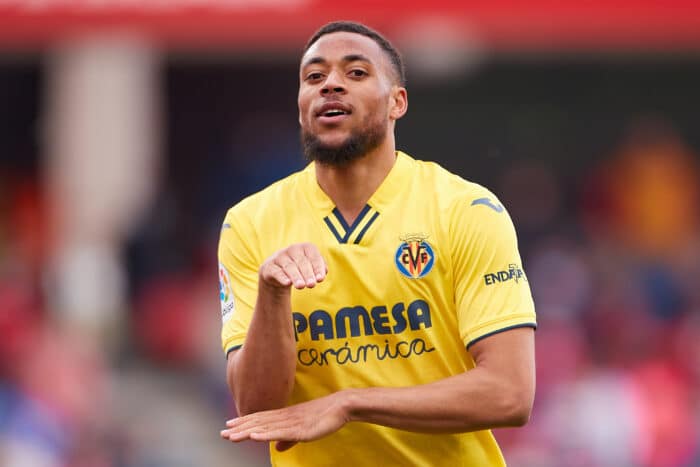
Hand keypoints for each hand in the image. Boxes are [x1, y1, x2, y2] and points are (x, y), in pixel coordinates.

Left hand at [220, 391, 349, 451]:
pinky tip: (254, 436)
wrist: (341, 406)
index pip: (260, 419)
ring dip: (247, 432)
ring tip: (232, 435)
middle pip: (258, 423)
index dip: (244, 422)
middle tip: (222, 433)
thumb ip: (289, 439)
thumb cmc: (323, 416)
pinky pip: (280, 432)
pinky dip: (265, 434)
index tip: (228, 426)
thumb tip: (276, 448)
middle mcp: (285, 417)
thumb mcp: (303, 431)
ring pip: (265, 428)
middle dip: (240, 428)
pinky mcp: (300, 429)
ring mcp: (291, 422)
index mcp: (285, 416)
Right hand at [259, 243, 326, 289]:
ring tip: (301, 286)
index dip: (317, 267)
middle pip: (301, 262)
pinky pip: (276, 272)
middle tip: (312, 284)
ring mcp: (279, 257)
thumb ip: (320, 269)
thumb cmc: (300, 269)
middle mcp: (292, 249)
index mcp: (305, 247)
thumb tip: (323, 272)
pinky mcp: (269, 267)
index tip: (320, 279)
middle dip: (308, 274)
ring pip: (289, 267)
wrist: (277, 273)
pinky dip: (282, 277)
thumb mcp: (311, 267)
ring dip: (296, 276)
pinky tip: (287, 283)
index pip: (313, 256)